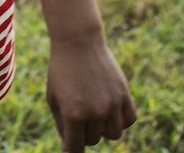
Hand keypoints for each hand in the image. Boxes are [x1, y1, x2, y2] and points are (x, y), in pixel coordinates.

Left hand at [45, 34, 135, 150]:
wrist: (78, 42)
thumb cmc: (61, 71)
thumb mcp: (54, 98)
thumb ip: (62, 125)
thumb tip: (71, 148)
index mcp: (73, 114)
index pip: (76, 148)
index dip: (73, 149)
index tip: (72, 144)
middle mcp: (95, 112)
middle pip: (93, 140)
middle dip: (85, 132)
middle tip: (78, 113)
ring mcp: (112, 103)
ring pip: (113, 134)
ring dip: (103, 128)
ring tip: (95, 112)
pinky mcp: (124, 93)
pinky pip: (130, 120)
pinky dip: (122, 120)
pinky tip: (111, 110)